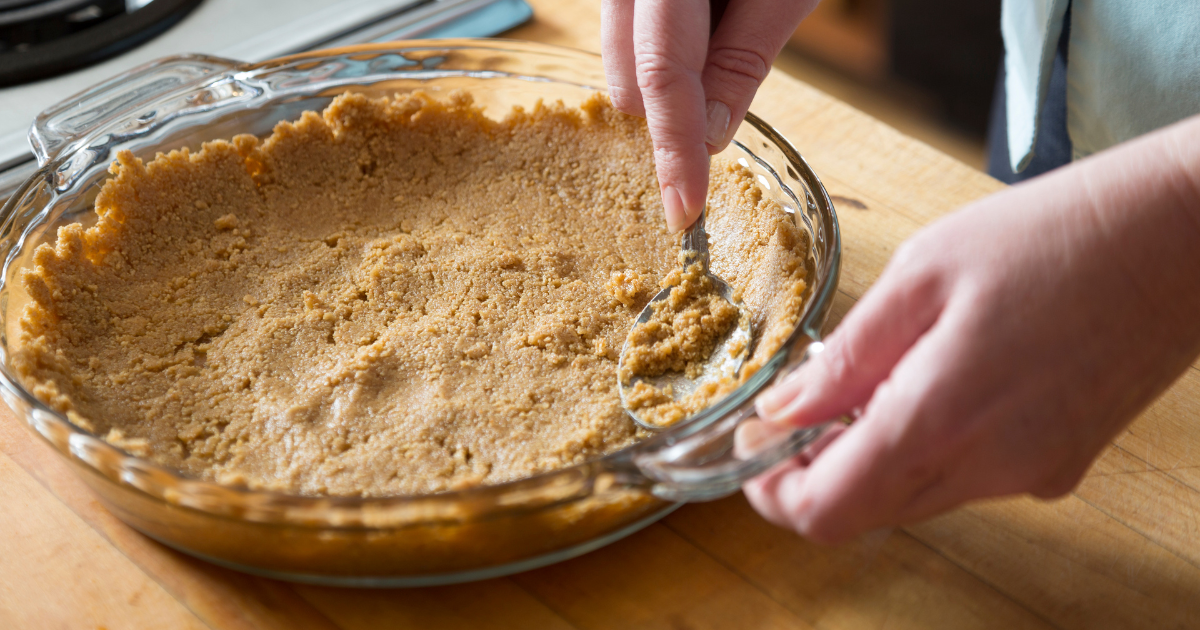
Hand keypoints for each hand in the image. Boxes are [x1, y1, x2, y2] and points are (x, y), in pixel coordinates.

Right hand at [601, 0, 818, 230]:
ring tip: (725, 37)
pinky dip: (662, 61)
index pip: (659, 74)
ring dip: (668, 87)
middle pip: (627, 81)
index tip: (685, 210)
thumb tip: (710, 139)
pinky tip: (706, 33)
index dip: (675, 146)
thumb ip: (742, 60)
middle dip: (671, 117)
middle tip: (727, 108)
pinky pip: (628, 45)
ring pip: (621, 67)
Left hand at [744, 115, 1199, 543]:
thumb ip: (846, 356)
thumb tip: (783, 410)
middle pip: (865, 513)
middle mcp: (989, 466)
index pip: (826, 510)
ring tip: (872, 379)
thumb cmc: (1053, 235)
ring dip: (871, 458)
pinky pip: (965, 480)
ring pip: (913, 498)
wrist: (1177, 237)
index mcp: (941, 416)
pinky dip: (928, 449)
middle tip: (801, 409)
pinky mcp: (1058, 466)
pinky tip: (933, 383)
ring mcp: (1030, 474)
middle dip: (816, 473)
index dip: (774, 492)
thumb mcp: (922, 274)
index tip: (755, 450)